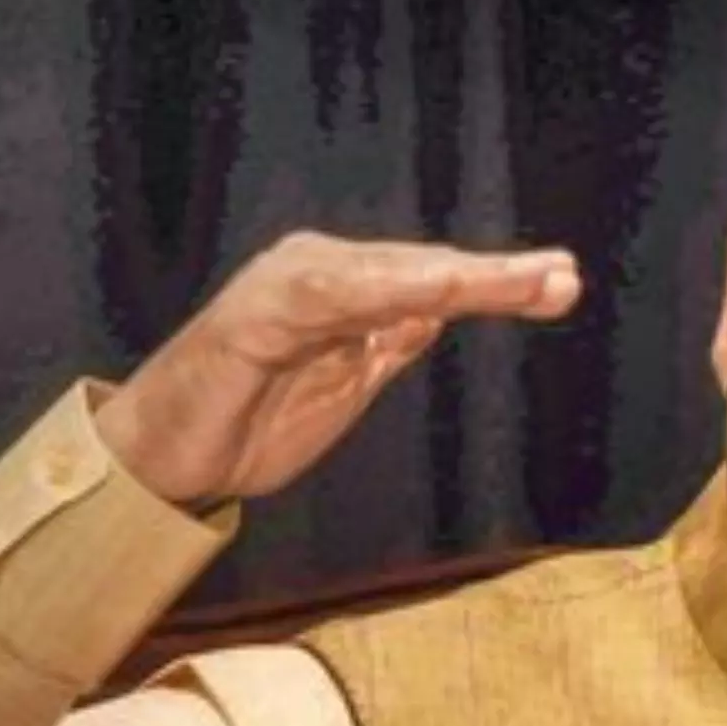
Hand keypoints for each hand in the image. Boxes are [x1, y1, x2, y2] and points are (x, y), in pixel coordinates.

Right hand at [93, 231, 580, 505]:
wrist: (163, 455)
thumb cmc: (253, 417)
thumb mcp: (347, 380)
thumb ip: (391, 340)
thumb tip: (443, 309)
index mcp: (347, 289)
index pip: (435, 281)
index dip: (498, 282)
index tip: (561, 284)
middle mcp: (321, 273)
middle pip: (423, 270)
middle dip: (495, 276)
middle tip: (562, 277)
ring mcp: (286, 287)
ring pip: (388, 275)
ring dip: (457, 277)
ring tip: (518, 281)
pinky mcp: (252, 316)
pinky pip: (326, 299)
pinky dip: (380, 292)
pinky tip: (435, 292)